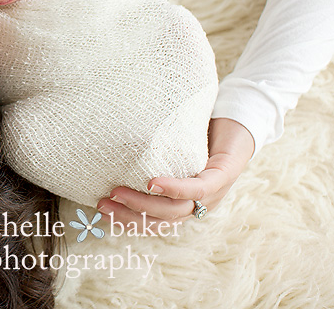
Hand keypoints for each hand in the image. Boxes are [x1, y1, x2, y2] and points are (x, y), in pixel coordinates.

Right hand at [97, 118, 254, 228]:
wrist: (239, 119)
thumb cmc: (201, 134)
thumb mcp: (173, 152)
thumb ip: (152, 161)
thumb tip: (113, 159)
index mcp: (188, 202)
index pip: (155, 222)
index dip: (128, 221)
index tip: (101, 213)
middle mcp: (200, 204)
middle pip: (162, 220)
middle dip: (129, 215)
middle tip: (103, 204)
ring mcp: (213, 193)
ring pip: (176, 210)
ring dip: (144, 204)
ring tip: (118, 193)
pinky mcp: (223, 176)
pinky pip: (197, 189)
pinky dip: (174, 188)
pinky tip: (153, 183)